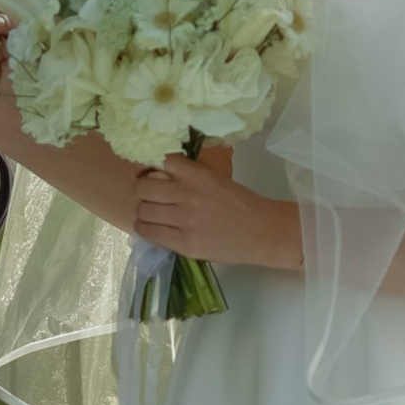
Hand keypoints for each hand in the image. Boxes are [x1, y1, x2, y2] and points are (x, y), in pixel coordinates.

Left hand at [132, 147, 289, 267]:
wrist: (262, 232)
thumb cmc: (240, 204)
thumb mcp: (214, 180)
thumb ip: (188, 177)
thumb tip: (157, 176)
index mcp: (197, 175)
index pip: (160, 161)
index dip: (150, 168)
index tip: (150, 174)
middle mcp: (187, 195)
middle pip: (143, 188)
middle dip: (142, 191)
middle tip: (149, 197)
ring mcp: (184, 220)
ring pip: (143, 211)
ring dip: (143, 211)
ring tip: (151, 214)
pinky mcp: (183, 243)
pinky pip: (149, 233)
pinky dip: (145, 229)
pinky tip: (152, 228)